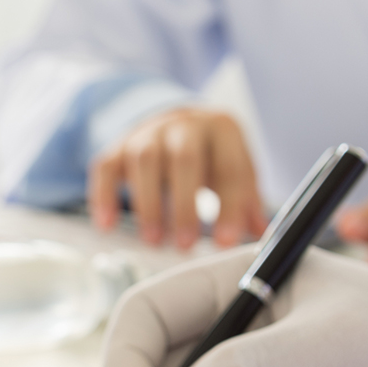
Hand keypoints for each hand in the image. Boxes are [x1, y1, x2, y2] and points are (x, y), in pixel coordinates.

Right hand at [87, 108, 264, 249]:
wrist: (174, 122)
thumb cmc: (210, 154)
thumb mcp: (235, 167)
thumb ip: (248, 200)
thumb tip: (263, 236)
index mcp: (221, 128)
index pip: (229, 167)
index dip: (230, 206)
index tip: (226, 242)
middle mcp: (183, 125)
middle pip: (184, 159)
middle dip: (185, 204)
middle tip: (185, 245)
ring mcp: (146, 133)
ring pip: (144, 161)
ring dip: (148, 204)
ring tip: (154, 241)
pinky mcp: (117, 147)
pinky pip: (105, 168)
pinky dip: (104, 196)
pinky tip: (107, 226)